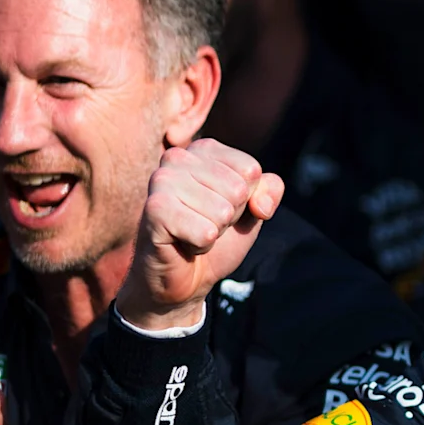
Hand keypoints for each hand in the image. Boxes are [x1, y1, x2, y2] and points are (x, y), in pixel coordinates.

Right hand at [123, 140, 282, 328]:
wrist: (185, 275)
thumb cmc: (216, 234)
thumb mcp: (253, 208)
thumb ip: (269, 190)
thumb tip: (261, 203)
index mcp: (204, 149)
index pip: (251, 170)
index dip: (247, 198)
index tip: (222, 207)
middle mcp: (178, 157)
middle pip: (238, 190)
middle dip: (230, 216)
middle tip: (204, 222)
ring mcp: (161, 181)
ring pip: (222, 211)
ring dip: (214, 231)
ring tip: (192, 231)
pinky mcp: (154, 210)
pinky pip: (205, 232)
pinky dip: (201, 245)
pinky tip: (183, 242)